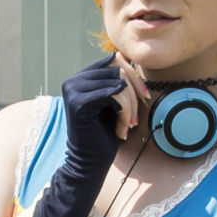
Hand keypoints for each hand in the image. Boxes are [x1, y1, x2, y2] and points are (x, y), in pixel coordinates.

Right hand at [60, 54, 133, 169]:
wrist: (90, 162)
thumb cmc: (104, 133)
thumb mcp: (113, 100)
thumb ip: (115, 78)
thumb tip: (123, 54)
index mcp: (80, 78)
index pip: (113, 60)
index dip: (133, 76)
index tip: (143, 97)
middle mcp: (72, 81)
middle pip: (118, 68)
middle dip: (134, 91)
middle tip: (136, 116)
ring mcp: (73, 91)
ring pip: (119, 82)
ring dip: (130, 106)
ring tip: (128, 124)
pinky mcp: (78, 103)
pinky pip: (115, 95)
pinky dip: (125, 112)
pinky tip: (122, 128)